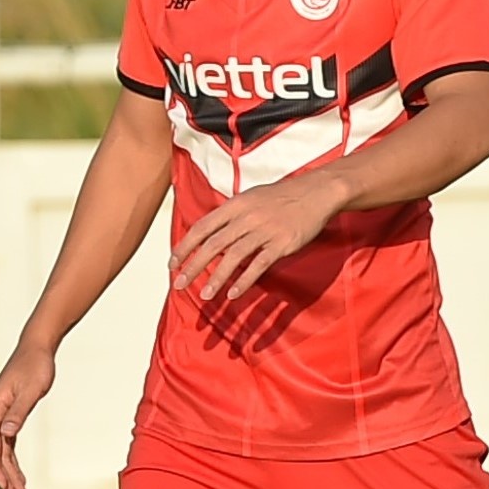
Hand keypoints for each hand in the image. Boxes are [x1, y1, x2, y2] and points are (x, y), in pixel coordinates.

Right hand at [0, 340, 57, 488]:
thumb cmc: (35, 366)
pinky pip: (8, 445)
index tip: (5, 485)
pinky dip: (13, 461)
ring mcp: (1, 416)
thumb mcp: (32, 389)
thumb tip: (6, 433)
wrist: (37, 348)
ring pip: (1, 452)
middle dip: (3, 477)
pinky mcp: (10, 416)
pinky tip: (19, 475)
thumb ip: (19, 412)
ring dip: (9, 473)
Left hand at [169, 173, 341, 302]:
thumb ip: (229, 216)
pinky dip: (244, 280)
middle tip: (178, 284)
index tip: (172, 263)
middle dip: (193, 266)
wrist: (316, 192)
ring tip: (203, 295)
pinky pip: (259, 264)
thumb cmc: (280, 198)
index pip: (202, 227)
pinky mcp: (282, 243)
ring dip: (216, 278)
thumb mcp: (249, 199)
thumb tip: (208, 234)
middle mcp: (246, 217)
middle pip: (213, 244)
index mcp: (235, 205)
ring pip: (233, 256)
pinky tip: (233, 294)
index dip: (185, 246)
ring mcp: (264, 230)